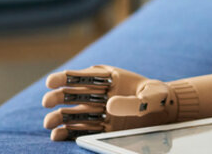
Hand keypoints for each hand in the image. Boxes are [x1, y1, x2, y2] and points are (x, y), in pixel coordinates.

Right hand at [41, 65, 175, 139]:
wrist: (165, 112)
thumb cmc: (158, 97)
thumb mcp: (152, 96)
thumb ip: (133, 101)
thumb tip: (108, 105)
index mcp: (107, 78)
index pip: (82, 76)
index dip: (64, 77)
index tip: (51, 82)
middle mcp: (98, 94)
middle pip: (73, 94)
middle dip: (58, 97)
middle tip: (47, 102)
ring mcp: (98, 111)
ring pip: (73, 113)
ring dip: (59, 117)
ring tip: (48, 123)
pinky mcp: (101, 127)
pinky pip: (81, 129)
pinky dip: (68, 132)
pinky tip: (56, 135)